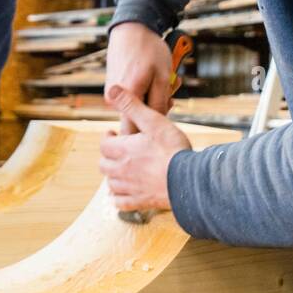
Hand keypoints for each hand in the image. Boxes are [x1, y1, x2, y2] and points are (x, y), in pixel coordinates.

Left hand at [99, 85, 192, 212]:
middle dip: (108, 156)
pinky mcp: (140, 202)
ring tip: (122, 169)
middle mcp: (122, 170)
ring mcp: (130, 188)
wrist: (188, 180)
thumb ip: (132, 105)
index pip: (104, 144)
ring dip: (113, 175)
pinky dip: (119, 198)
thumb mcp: (153, 121)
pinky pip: (121, 203)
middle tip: (117, 150)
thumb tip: (113, 90)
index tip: (113, 134)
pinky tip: (124, 193)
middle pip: (103, 164)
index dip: (107, 137)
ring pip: (111, 183)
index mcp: (123, 150)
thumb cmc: (172, 149)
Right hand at [105, 22, 173, 134]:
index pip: (137, 131)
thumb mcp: (162, 77)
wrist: (131, 29)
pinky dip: (144, 94)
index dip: (154, 130)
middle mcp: (114, 101)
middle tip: (170, 95)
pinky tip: (153, 81)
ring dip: (151, 101)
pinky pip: (131, 100)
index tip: (167, 118)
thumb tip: (157, 124)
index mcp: (127, 99)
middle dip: (156, 111)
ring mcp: (112, 95)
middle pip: (138, 120)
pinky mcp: (113, 90)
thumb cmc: (148, 50)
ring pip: (136, 109)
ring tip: (165, 84)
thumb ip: (159, 104)